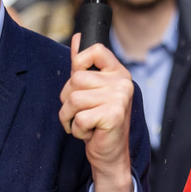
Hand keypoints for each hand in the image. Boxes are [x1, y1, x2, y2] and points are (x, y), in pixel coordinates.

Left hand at [60, 36, 133, 191]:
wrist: (110, 154)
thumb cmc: (98, 122)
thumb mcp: (91, 90)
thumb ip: (84, 65)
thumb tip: (77, 37)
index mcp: (118, 73)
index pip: (95, 50)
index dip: (79, 62)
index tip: (79, 79)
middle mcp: (123, 83)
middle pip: (76, 79)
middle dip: (68, 100)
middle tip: (80, 113)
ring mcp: (120, 98)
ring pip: (73, 99)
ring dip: (69, 117)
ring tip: (82, 124)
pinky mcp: (114, 115)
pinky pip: (78, 118)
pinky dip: (77, 130)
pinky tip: (89, 133)